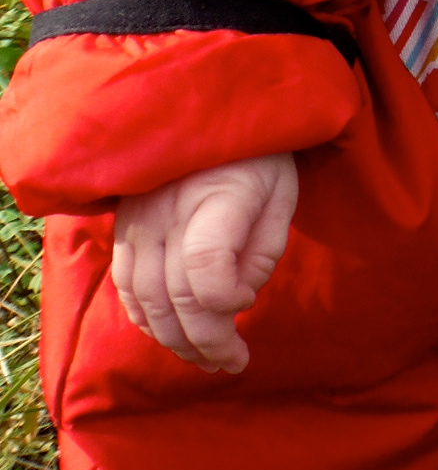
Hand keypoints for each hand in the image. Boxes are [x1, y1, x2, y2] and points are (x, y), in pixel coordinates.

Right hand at [112, 153, 297, 373]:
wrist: (206, 107)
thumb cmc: (258, 154)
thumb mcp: (281, 194)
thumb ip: (263, 250)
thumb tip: (237, 301)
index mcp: (216, 195)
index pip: (205, 265)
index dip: (224, 300)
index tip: (246, 304)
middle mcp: (167, 211)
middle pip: (174, 296)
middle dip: (205, 341)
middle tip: (232, 362)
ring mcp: (138, 220)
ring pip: (144, 299)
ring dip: (175, 339)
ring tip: (206, 357)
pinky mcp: (123, 226)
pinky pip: (125, 284)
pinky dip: (147, 317)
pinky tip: (172, 331)